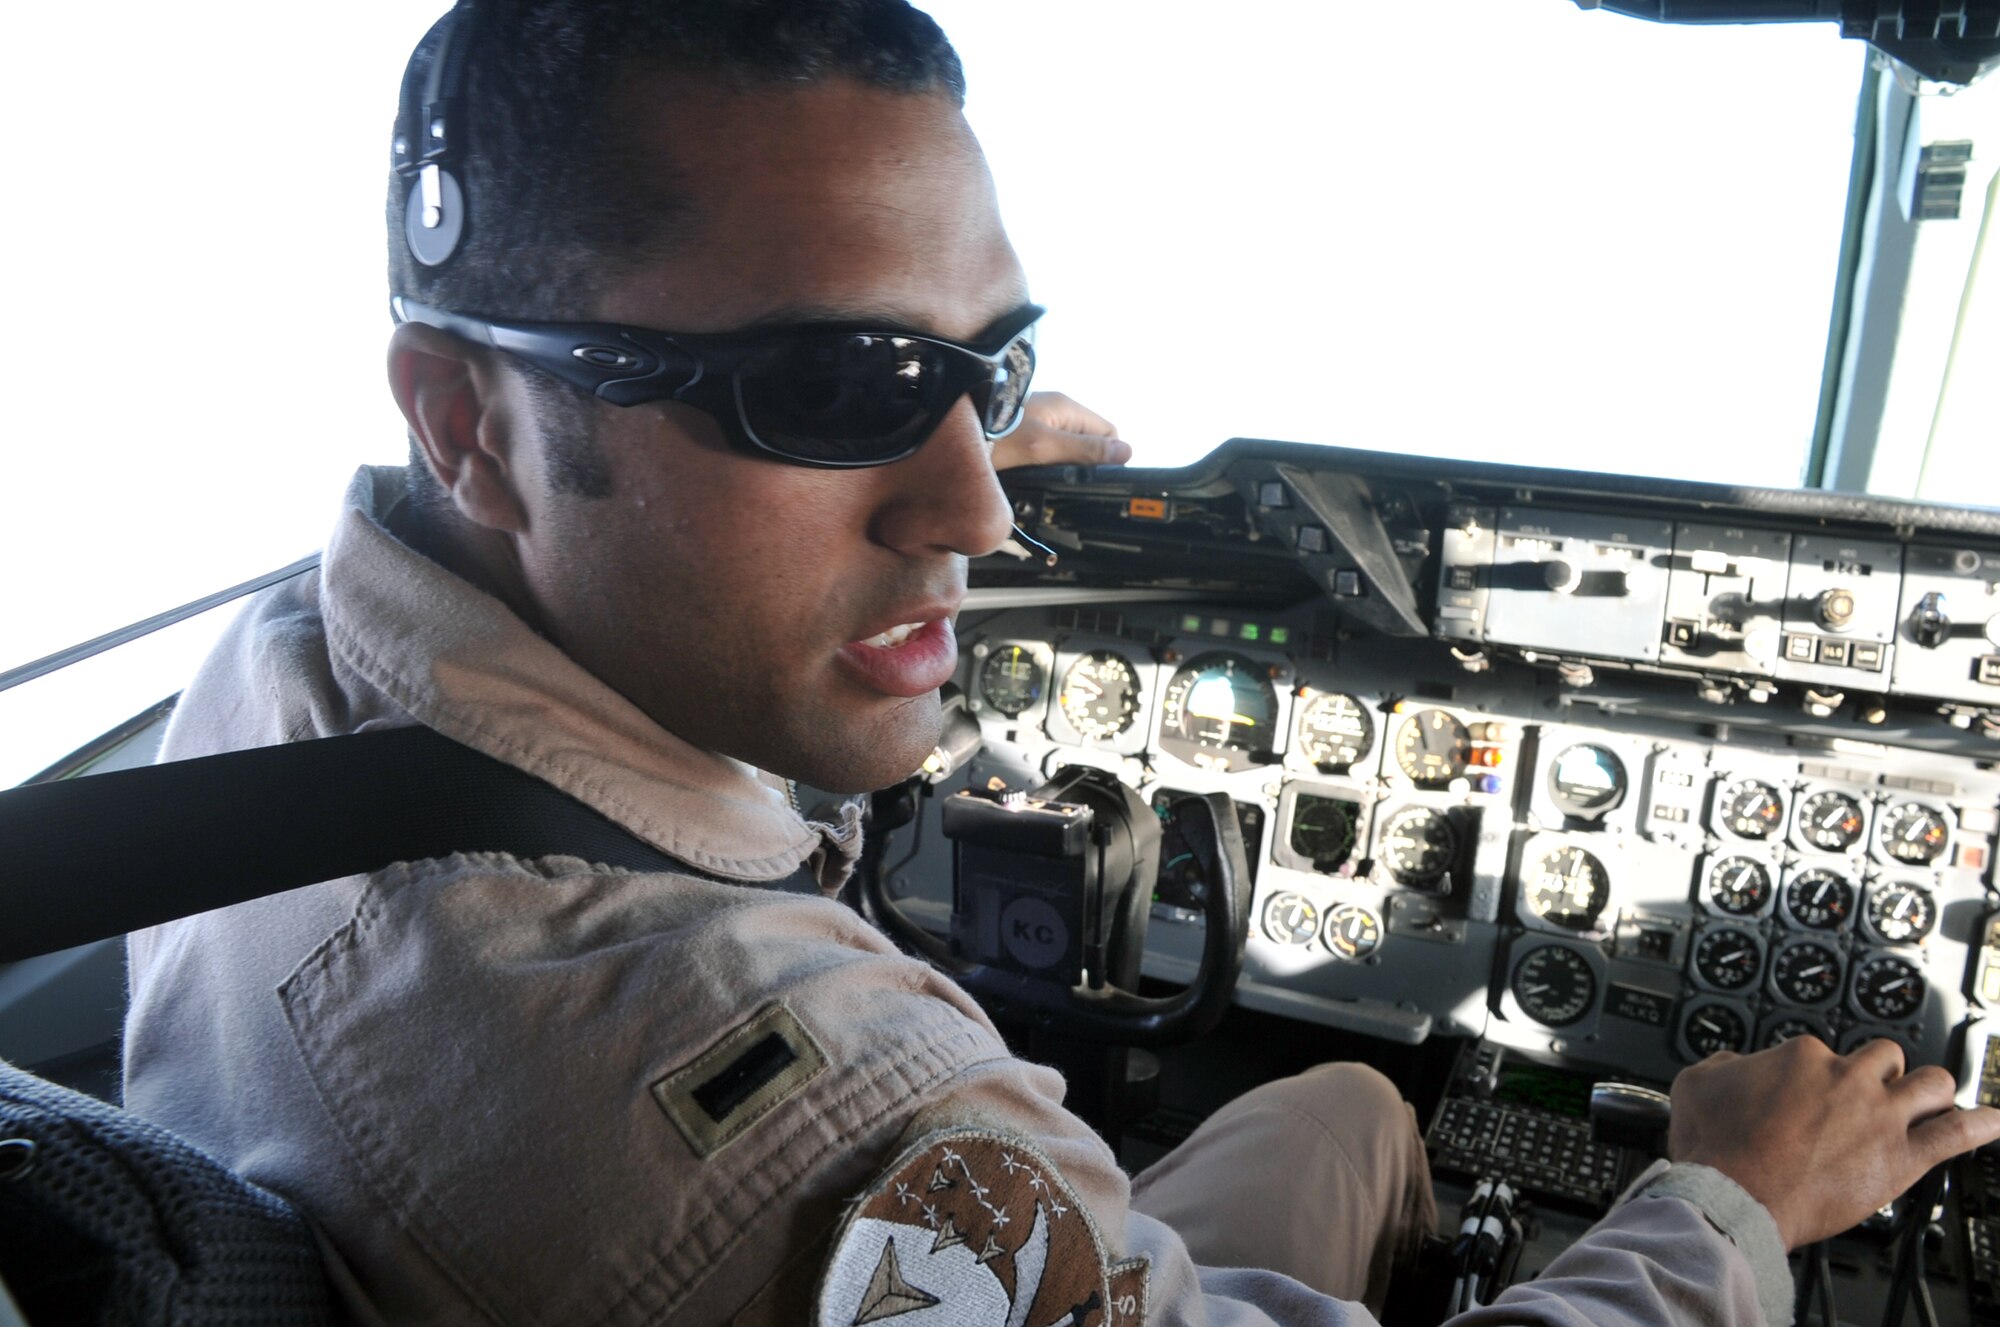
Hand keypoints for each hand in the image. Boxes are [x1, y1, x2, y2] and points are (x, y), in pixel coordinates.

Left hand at [992, 391, 1132, 470]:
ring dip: (1064, 465)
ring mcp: (1039, 421)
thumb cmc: (998, 435)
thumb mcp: (1046, 446)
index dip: (1107, 454)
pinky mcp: (1024, 434)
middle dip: (1085, 462)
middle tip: (1070, 481)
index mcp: (1067, 407)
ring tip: (1050, 479)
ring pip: (1068, 448)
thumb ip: (1086, 449)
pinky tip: (1035, 474)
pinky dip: (1046, 464)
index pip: (1108, 431)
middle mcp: (1056, 410)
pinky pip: (1048, 450)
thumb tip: (1126, 451)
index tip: (1097, 477)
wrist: (951, 431)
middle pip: (1088, 440)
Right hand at [1669, 1036, 1999, 1248]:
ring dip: (1933, 1089)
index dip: (1814, 1072)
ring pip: (1931, 1083)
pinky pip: (1956, 1135)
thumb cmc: (1718, 1148)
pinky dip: (1980, 1125)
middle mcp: (1847, 1077)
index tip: (1806, 1090)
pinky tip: (1991, 1121)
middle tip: (1869, 1091)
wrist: (1736, 1195)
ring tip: (1932, 1098)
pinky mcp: (1900, 1157)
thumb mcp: (1696, 1085)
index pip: (1820, 1049)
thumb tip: (1734, 1064)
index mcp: (1800, 1055)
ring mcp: (1879, 1116)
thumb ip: (1723, 1065)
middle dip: (1879, 1071)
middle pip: (1884, 1057)